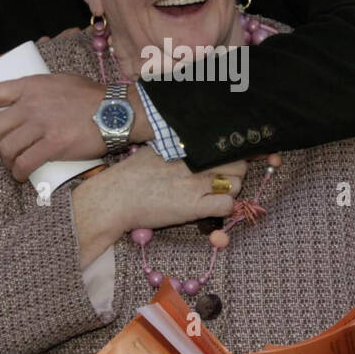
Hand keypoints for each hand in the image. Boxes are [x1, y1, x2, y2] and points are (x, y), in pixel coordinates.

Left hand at [0, 73, 108, 180]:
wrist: (116, 111)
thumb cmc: (92, 96)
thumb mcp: (61, 80)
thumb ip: (40, 88)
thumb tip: (27, 99)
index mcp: (31, 86)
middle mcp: (31, 104)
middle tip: (4, 150)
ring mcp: (41, 125)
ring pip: (6, 148)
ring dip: (6, 160)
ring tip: (14, 164)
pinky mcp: (53, 145)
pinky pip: (24, 163)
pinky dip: (18, 173)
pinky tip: (22, 175)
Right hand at [71, 147, 246, 267]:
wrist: (115, 198)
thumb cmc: (132, 174)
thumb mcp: (157, 148)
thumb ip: (179, 144)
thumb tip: (196, 144)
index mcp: (188, 145)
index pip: (226, 145)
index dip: (230, 156)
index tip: (226, 163)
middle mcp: (196, 160)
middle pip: (238, 164)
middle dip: (234, 175)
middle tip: (220, 182)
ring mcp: (196, 183)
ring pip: (237, 185)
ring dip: (230, 192)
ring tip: (212, 196)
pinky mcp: (194, 206)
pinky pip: (227, 206)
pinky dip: (224, 209)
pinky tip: (210, 209)